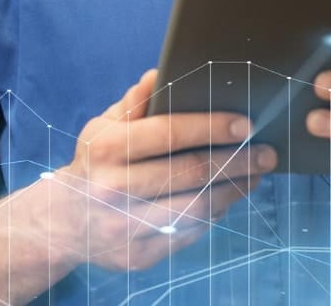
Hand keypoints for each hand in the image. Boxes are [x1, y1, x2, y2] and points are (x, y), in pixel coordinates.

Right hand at [44, 69, 276, 270]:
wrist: (63, 222)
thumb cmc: (95, 163)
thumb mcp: (104, 126)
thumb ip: (136, 102)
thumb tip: (161, 73)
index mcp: (107, 149)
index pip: (169, 133)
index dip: (212, 127)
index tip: (246, 124)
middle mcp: (114, 189)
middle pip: (189, 173)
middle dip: (236, 161)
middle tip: (267, 152)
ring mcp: (126, 227)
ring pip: (195, 208)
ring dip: (233, 190)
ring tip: (256, 173)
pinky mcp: (139, 256)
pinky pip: (189, 233)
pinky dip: (214, 214)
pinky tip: (229, 197)